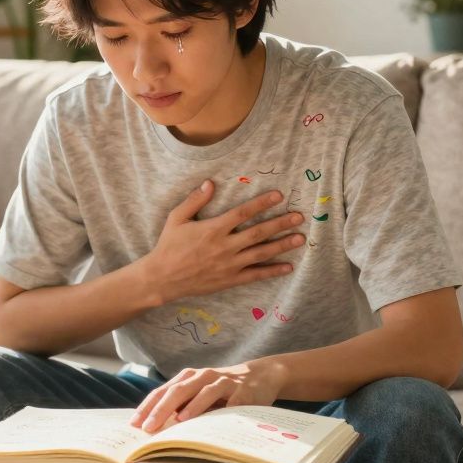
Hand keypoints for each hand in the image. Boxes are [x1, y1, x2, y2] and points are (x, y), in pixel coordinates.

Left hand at [130, 359, 289, 432]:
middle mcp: (203, 376)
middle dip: (161, 409)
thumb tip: (156, 426)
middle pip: (178, 390)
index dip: (147, 406)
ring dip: (191, 406)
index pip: (163, 391)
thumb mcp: (200, 393)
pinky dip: (224, 409)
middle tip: (148, 427)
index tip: (134, 424)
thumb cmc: (223, 389)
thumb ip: (182, 404)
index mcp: (189, 377)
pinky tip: (217, 419)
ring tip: (178, 421)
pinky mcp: (244, 391)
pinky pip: (232, 400)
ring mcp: (224, 381)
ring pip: (204, 391)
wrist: (261, 374)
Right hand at [142, 179, 306, 304]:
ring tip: (300, 238)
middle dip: (280, 223)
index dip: (261, 203)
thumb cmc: (169, 246)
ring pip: (261, 253)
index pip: (242, 213)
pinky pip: (255, 275)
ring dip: (282, 245)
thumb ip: (194, 200)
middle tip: (299, 217)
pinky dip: (272, 271)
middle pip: (258, 232)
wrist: (163, 278)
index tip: (278, 196)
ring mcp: (229, 265)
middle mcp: (224, 246)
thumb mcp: (176, 218)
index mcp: (213, 229)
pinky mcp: (230, 280)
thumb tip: (210, 183)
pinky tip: (287, 267)